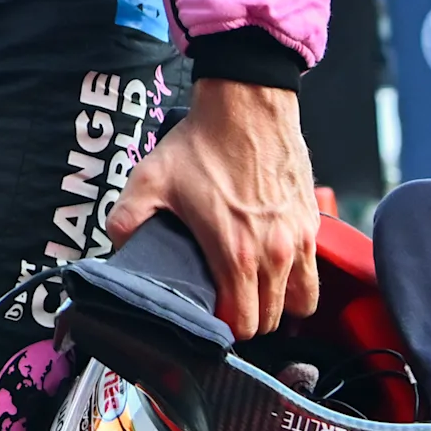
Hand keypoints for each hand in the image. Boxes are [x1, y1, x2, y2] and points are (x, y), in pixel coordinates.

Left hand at [109, 81, 318, 337]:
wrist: (246, 104)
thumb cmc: (203, 142)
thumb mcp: (150, 180)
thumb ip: (126, 220)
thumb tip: (117, 247)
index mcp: (235, 253)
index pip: (242, 324)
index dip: (225, 327)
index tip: (212, 313)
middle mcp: (274, 253)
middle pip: (271, 320)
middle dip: (249, 319)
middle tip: (229, 302)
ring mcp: (299, 239)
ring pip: (300, 302)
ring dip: (278, 303)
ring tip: (256, 288)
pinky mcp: (313, 222)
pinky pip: (313, 271)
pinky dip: (297, 276)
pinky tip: (273, 261)